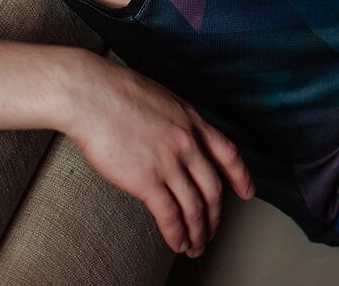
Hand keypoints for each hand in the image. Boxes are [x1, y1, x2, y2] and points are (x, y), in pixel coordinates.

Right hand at [60, 58, 253, 257]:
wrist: (91, 95)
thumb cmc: (116, 92)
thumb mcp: (162, 99)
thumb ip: (175, 121)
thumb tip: (175, 136)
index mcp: (193, 122)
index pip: (229, 154)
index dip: (241, 177)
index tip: (248, 193)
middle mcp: (188, 144)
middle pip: (213, 189)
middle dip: (215, 216)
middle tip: (212, 231)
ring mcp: (169, 163)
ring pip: (194, 207)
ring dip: (198, 232)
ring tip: (195, 247)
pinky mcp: (146, 180)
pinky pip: (170, 215)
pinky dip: (177, 234)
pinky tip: (178, 244)